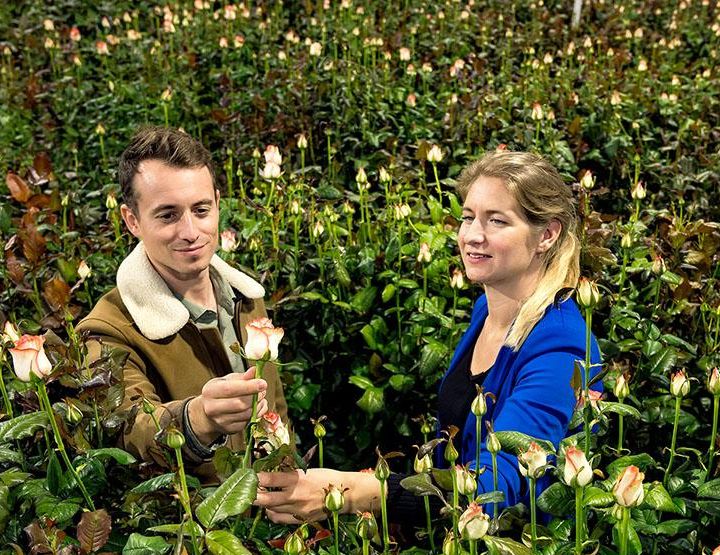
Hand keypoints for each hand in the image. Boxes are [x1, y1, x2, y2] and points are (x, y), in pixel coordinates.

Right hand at [187, 366, 266, 443]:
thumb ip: (243, 377)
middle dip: (255, 396)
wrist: (209, 413)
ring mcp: (221, 421)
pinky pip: (249, 422)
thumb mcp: (228, 381)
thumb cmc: (221, 393)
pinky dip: (257, 413)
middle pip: (240, 404)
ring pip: (247, 414)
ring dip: (258, 405)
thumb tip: (255, 370)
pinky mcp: (230, 430)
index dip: (248, 386)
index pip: (230, 390)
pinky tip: (256, 407)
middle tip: (263, 390)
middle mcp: (212, 408)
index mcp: (210, 391)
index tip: (263, 383)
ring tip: (260, 397)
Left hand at [255, 468, 380, 523]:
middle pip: (266, 499)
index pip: (270, 479)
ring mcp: (297, 510)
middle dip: (253, 495)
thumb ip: (289, 475)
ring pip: (271, 510)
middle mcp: (295, 496)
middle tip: (247, 490)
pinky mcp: (300, 519)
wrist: (344, 493)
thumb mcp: (306, 471)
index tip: (251, 474)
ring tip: (262, 496)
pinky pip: (280, 519)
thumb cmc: (326, 478)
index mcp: (297, 479)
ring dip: (264, 503)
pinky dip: (273, 513)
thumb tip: (271, 474)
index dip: (257, 477)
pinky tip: (273, 507)